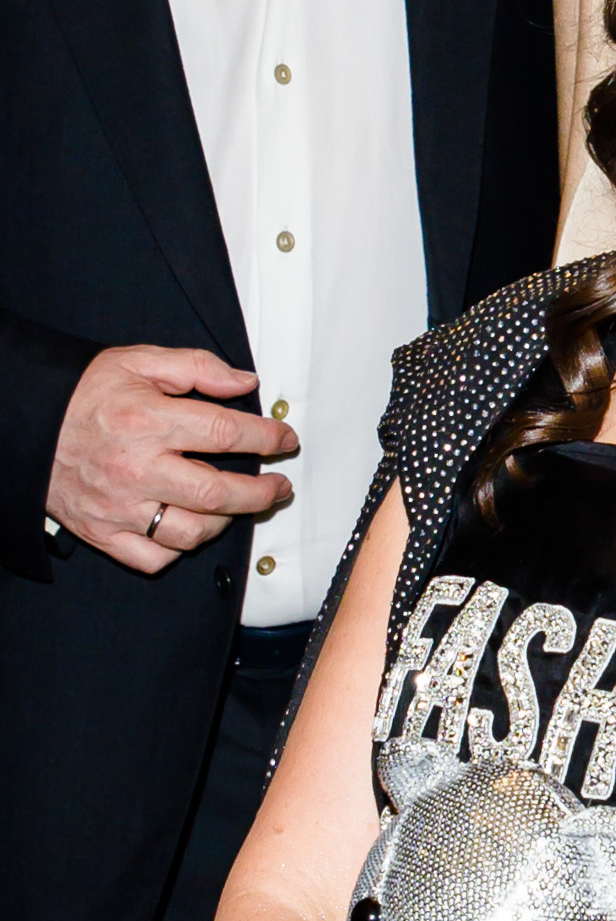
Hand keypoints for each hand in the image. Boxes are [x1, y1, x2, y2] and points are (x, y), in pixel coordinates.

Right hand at [47, 343, 295, 572]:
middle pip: (218, 494)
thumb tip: (246, 383)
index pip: (226, 433)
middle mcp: (136, 468)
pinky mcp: (102, 532)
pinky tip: (188, 527)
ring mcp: (120, 507)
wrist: (25, 421)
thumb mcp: (138, 361)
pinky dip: (177, 549)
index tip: (284, 440)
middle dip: (261, 493)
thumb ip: (197, 368)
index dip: (266, 437)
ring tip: (235, 505)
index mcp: (148, 421)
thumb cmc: (82, 393)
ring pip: (191, 533)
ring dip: (225, 522)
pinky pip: (154, 558)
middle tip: (278, 486)